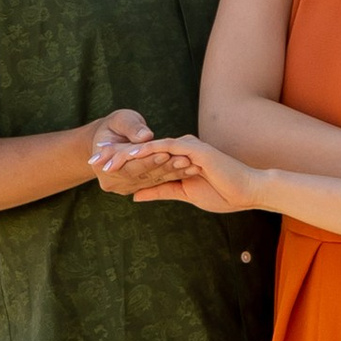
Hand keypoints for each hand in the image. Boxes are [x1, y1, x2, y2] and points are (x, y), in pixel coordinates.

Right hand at [88, 115, 202, 196]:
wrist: (110, 139)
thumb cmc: (115, 125)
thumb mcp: (120, 120)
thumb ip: (132, 128)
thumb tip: (145, 136)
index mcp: (103, 167)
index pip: (129, 166)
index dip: (147, 161)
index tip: (165, 153)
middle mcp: (113, 182)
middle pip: (142, 176)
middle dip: (165, 167)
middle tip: (185, 160)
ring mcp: (126, 187)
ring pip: (152, 181)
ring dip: (173, 173)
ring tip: (192, 165)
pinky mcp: (139, 187)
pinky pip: (157, 182)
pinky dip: (174, 175)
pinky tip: (190, 169)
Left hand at [106, 133, 262, 216]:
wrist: (247, 192)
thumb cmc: (222, 193)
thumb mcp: (182, 194)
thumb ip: (159, 190)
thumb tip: (136, 194)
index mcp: (177, 158)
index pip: (145, 159)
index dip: (123, 164)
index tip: (101, 170)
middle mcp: (180, 148)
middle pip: (143, 150)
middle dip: (117, 156)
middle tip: (93, 161)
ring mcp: (186, 146)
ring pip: (149, 146)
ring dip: (126, 153)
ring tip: (104, 159)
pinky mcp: (193, 149)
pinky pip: (166, 147)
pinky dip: (147, 150)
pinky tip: (130, 154)